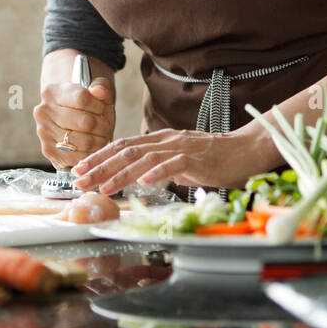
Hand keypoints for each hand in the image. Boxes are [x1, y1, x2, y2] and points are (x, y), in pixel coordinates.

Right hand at [34, 75, 115, 167]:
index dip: (100, 105)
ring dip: (100, 140)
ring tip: (101, 136)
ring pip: (85, 142)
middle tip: (106, 125)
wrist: (70, 120)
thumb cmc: (86, 105)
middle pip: (85, 122)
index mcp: (52, 91)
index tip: (103, 108)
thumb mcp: (96, 90)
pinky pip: (79, 158)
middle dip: (103, 125)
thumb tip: (99, 92)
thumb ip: (101, 86)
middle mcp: (43, 111)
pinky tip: (93, 147)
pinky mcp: (49, 151)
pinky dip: (91, 154)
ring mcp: (44, 132)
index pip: (82, 98)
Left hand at [71, 124, 266, 194]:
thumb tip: (141, 177)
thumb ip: (161, 166)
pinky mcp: (198, 158)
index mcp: (160, 140)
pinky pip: (174, 164)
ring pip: (144, 158)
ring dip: (120, 173)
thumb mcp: (181, 161)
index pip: (123, 146)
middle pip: (126, 151)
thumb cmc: (215, 159)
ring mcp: (181, 148)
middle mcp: (167, 140)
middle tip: (79, 181)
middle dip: (100, 166)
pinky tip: (143, 183)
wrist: (247, 149)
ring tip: (103, 187)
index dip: (99, 157)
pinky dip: (157, 173)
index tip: (79, 169)